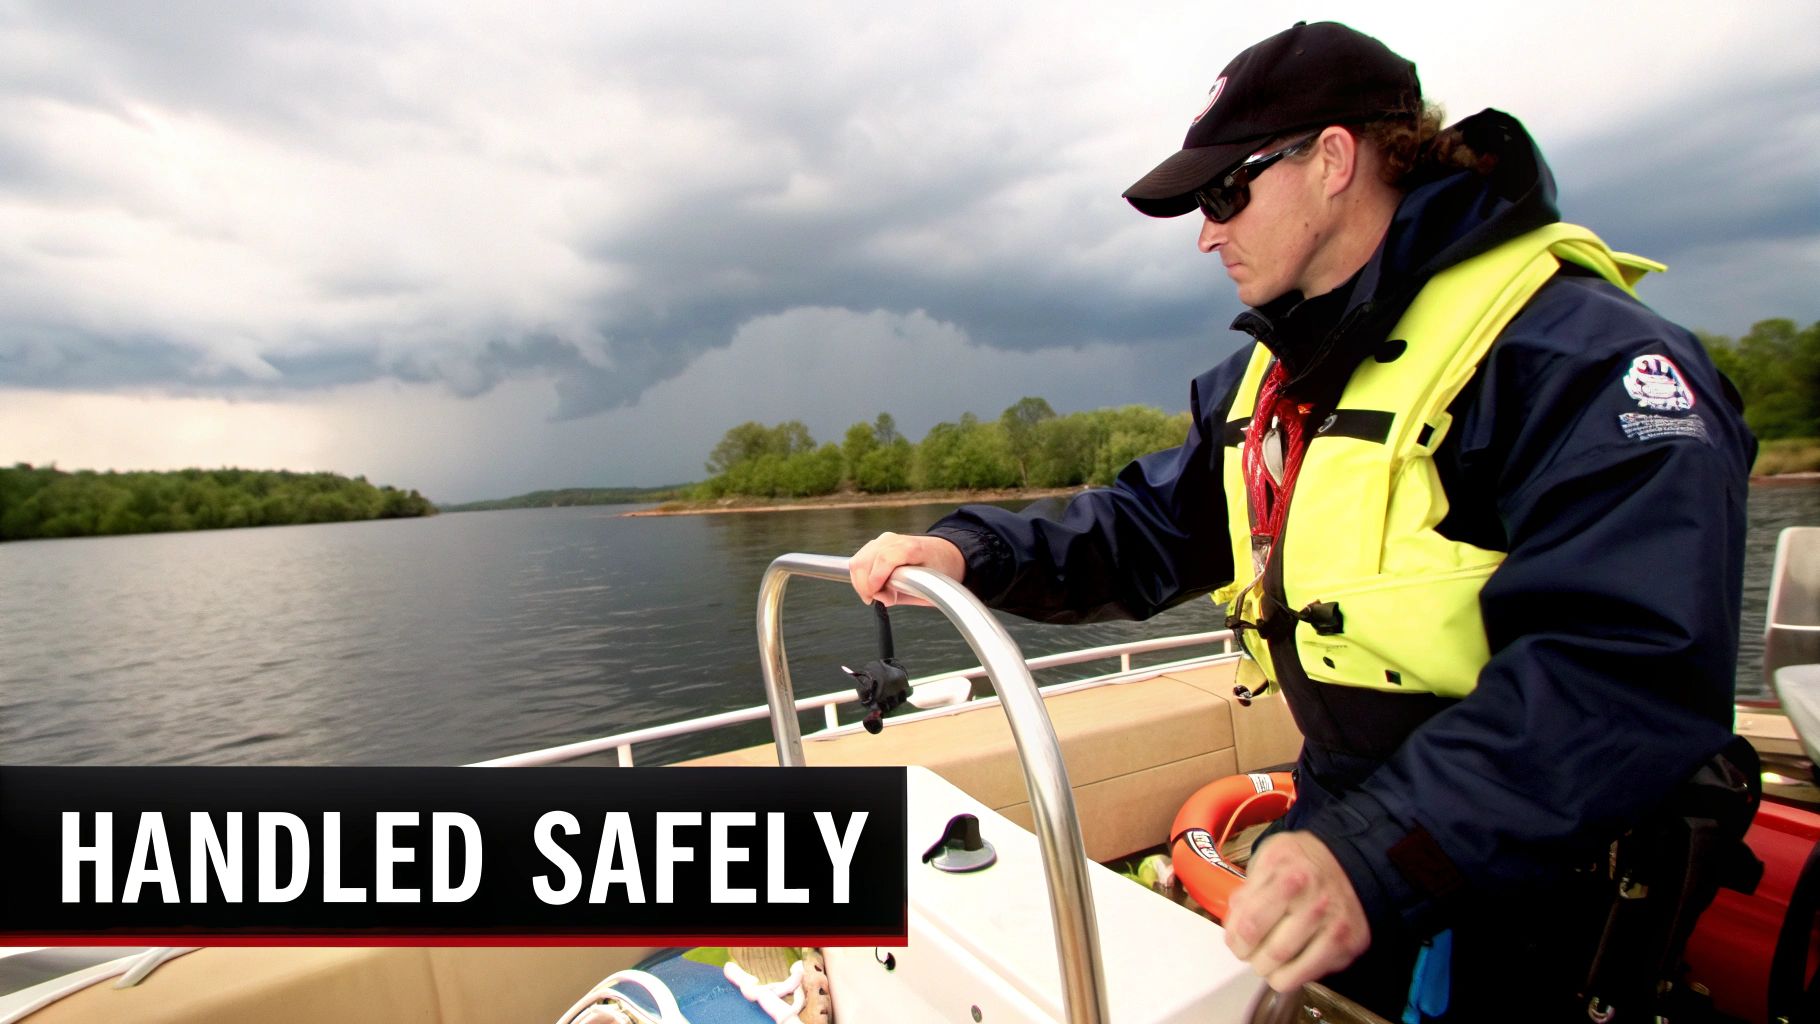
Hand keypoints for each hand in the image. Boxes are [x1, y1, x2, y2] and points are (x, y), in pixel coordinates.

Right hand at [848, 532, 964, 607]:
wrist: (946, 553)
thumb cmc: (940, 570)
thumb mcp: (930, 588)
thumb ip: (903, 594)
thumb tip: (881, 598)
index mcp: (912, 548)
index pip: (884, 559)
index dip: (875, 580)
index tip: (875, 596)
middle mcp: (895, 540)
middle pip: (864, 561)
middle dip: (865, 586)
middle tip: (877, 599)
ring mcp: (884, 540)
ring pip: (858, 561)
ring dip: (860, 582)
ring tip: (875, 594)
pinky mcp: (877, 543)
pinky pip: (859, 559)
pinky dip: (861, 576)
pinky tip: (872, 586)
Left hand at [1223, 830, 1369, 991]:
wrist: (1345, 862)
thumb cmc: (1299, 864)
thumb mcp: (1265, 861)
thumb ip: (1246, 894)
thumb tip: (1234, 931)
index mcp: (1288, 876)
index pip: (1250, 925)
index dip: (1236, 941)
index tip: (1236, 942)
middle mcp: (1316, 902)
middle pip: (1270, 951)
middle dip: (1252, 958)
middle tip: (1251, 953)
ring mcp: (1335, 925)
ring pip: (1287, 968)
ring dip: (1269, 970)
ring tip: (1267, 960)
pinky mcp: (1349, 944)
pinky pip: (1309, 974)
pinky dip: (1291, 976)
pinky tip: (1288, 964)